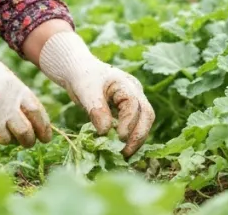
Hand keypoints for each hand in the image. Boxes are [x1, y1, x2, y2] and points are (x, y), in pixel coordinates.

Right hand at [0, 29, 51, 147]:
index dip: (44, 128)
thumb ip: (17, 93)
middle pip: (25, 132)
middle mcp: (7, 106)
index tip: (46, 137)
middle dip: (28, 140)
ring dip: (4, 137)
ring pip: (5, 139)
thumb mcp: (3, 75)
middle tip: (27, 142)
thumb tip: (31, 113)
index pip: (37, 113)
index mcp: (17, 90)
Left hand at [36, 30, 154, 156]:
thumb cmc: (83, 77)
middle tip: (125, 153)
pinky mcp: (128, 111)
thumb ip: (96, 109)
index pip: (134, 105)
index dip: (129, 122)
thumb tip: (105, 132)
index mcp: (126, 84)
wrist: (80, 72)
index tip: (119, 137)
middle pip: (147, 115)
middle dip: (139, 135)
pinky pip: (135, 125)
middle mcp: (135, 92)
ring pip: (144, 122)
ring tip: (124, 154)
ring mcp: (134, 101)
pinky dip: (130, 138)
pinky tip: (121, 149)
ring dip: (136, 139)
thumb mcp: (86, 90)